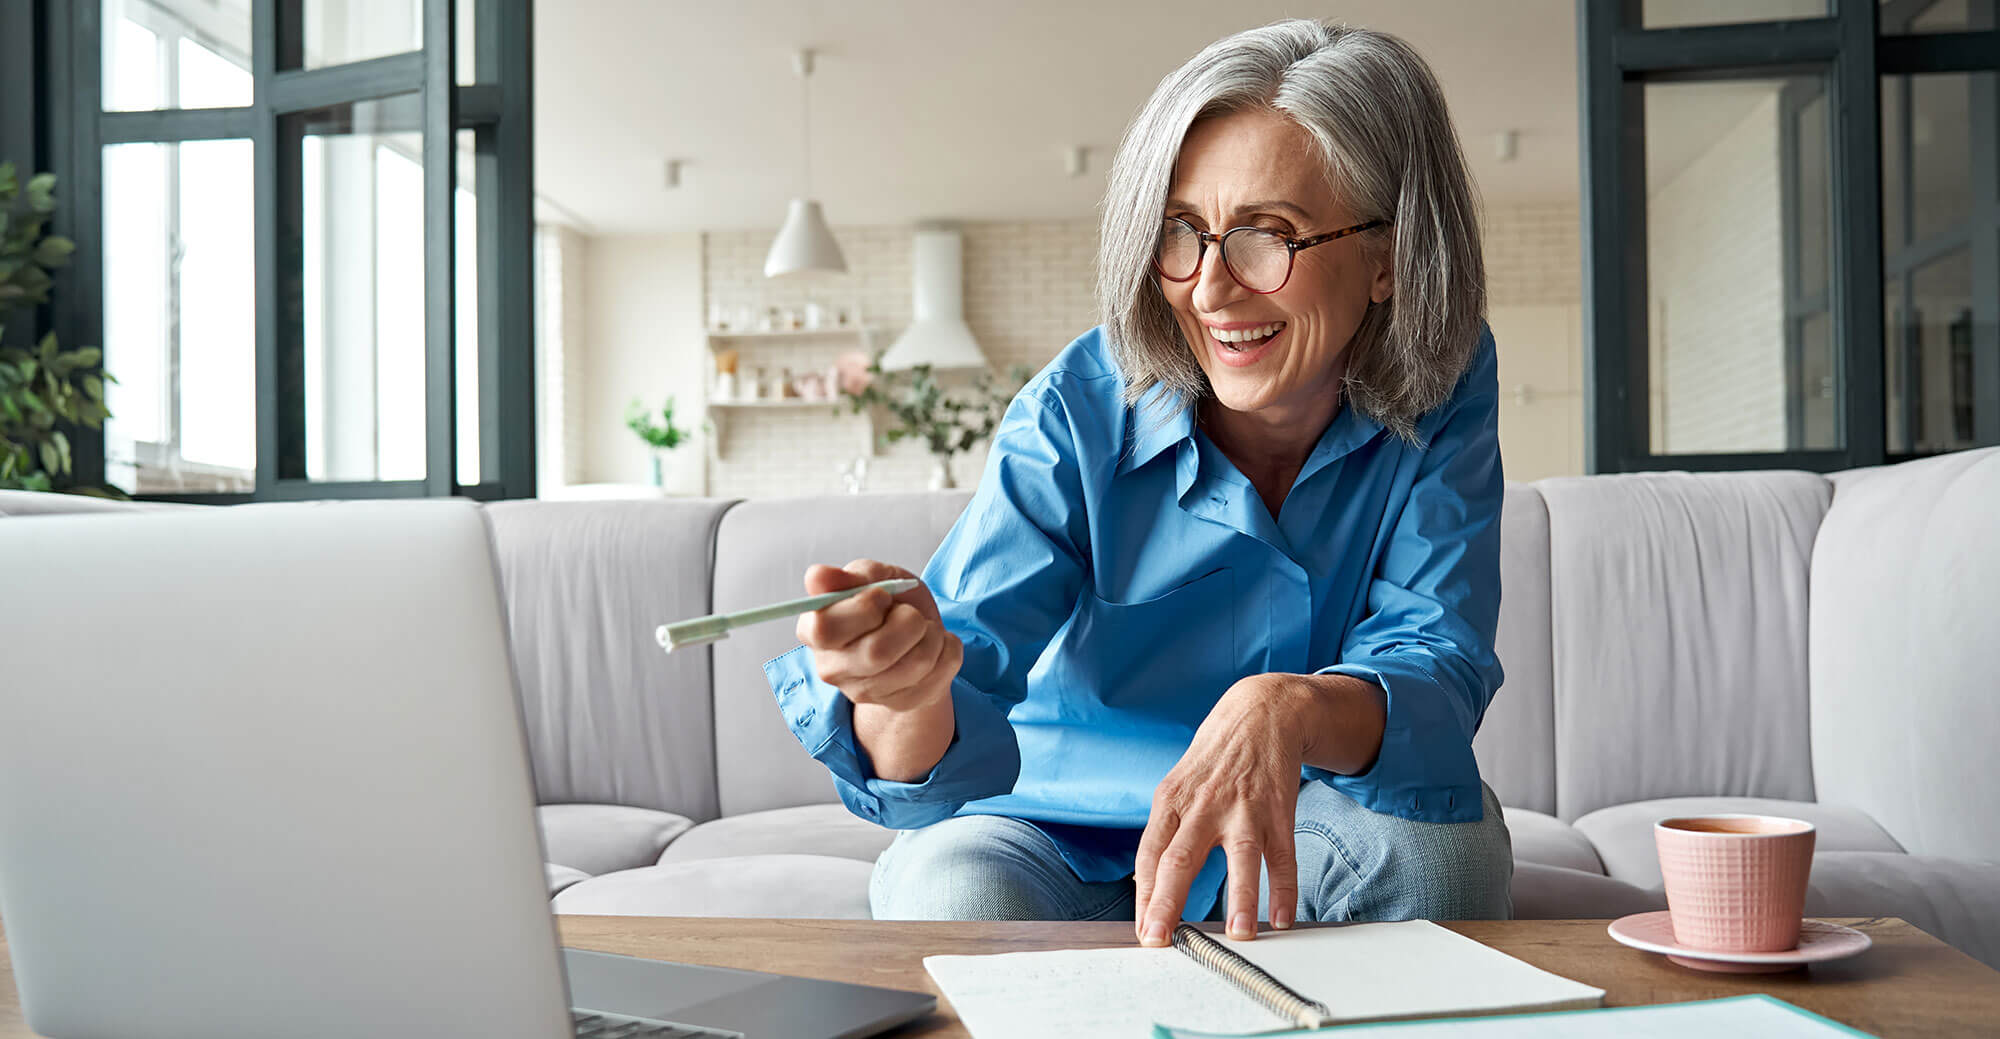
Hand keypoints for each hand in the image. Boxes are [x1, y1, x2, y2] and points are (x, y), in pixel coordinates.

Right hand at [795, 559, 961, 713]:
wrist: (916, 634)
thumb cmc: (889, 603)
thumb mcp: (873, 576)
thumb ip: (850, 576)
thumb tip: (817, 576)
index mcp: (813, 631)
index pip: (825, 628)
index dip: (862, 607)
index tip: (880, 596)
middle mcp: (832, 669)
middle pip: (877, 652)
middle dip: (908, 620)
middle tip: (908, 613)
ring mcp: (866, 693)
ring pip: (917, 662)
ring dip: (932, 633)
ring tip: (923, 627)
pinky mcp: (902, 703)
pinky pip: (942, 670)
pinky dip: (949, 647)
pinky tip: (934, 645)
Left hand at [1134, 674, 1311, 945]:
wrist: (1260, 714)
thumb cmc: (1212, 761)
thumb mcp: (1177, 787)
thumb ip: (1165, 834)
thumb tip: (1147, 888)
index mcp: (1171, 801)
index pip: (1149, 855)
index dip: (1144, 895)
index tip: (1144, 931)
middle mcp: (1204, 806)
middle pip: (1180, 857)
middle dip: (1168, 901)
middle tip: (1160, 938)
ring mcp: (1243, 809)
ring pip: (1240, 857)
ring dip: (1241, 899)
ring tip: (1239, 934)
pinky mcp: (1278, 812)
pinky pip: (1282, 856)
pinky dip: (1284, 889)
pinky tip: (1283, 917)